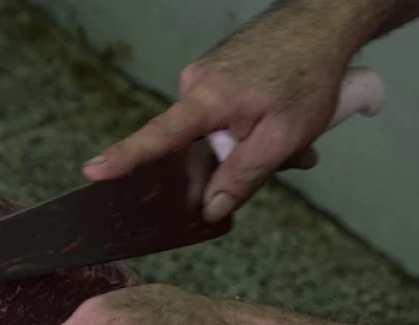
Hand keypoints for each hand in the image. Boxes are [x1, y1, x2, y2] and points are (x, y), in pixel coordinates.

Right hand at [82, 3, 359, 221]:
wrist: (326, 21)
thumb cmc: (309, 73)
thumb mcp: (282, 138)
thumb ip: (242, 177)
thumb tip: (211, 209)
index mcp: (207, 99)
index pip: (157, 137)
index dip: (124, 159)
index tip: (93, 172)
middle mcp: (196, 83)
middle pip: (198, 147)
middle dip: (237, 161)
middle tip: (287, 159)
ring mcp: (207, 76)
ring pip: (218, 132)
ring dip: (253, 143)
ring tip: (295, 136)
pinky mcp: (219, 73)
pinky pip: (227, 114)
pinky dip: (254, 125)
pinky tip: (282, 119)